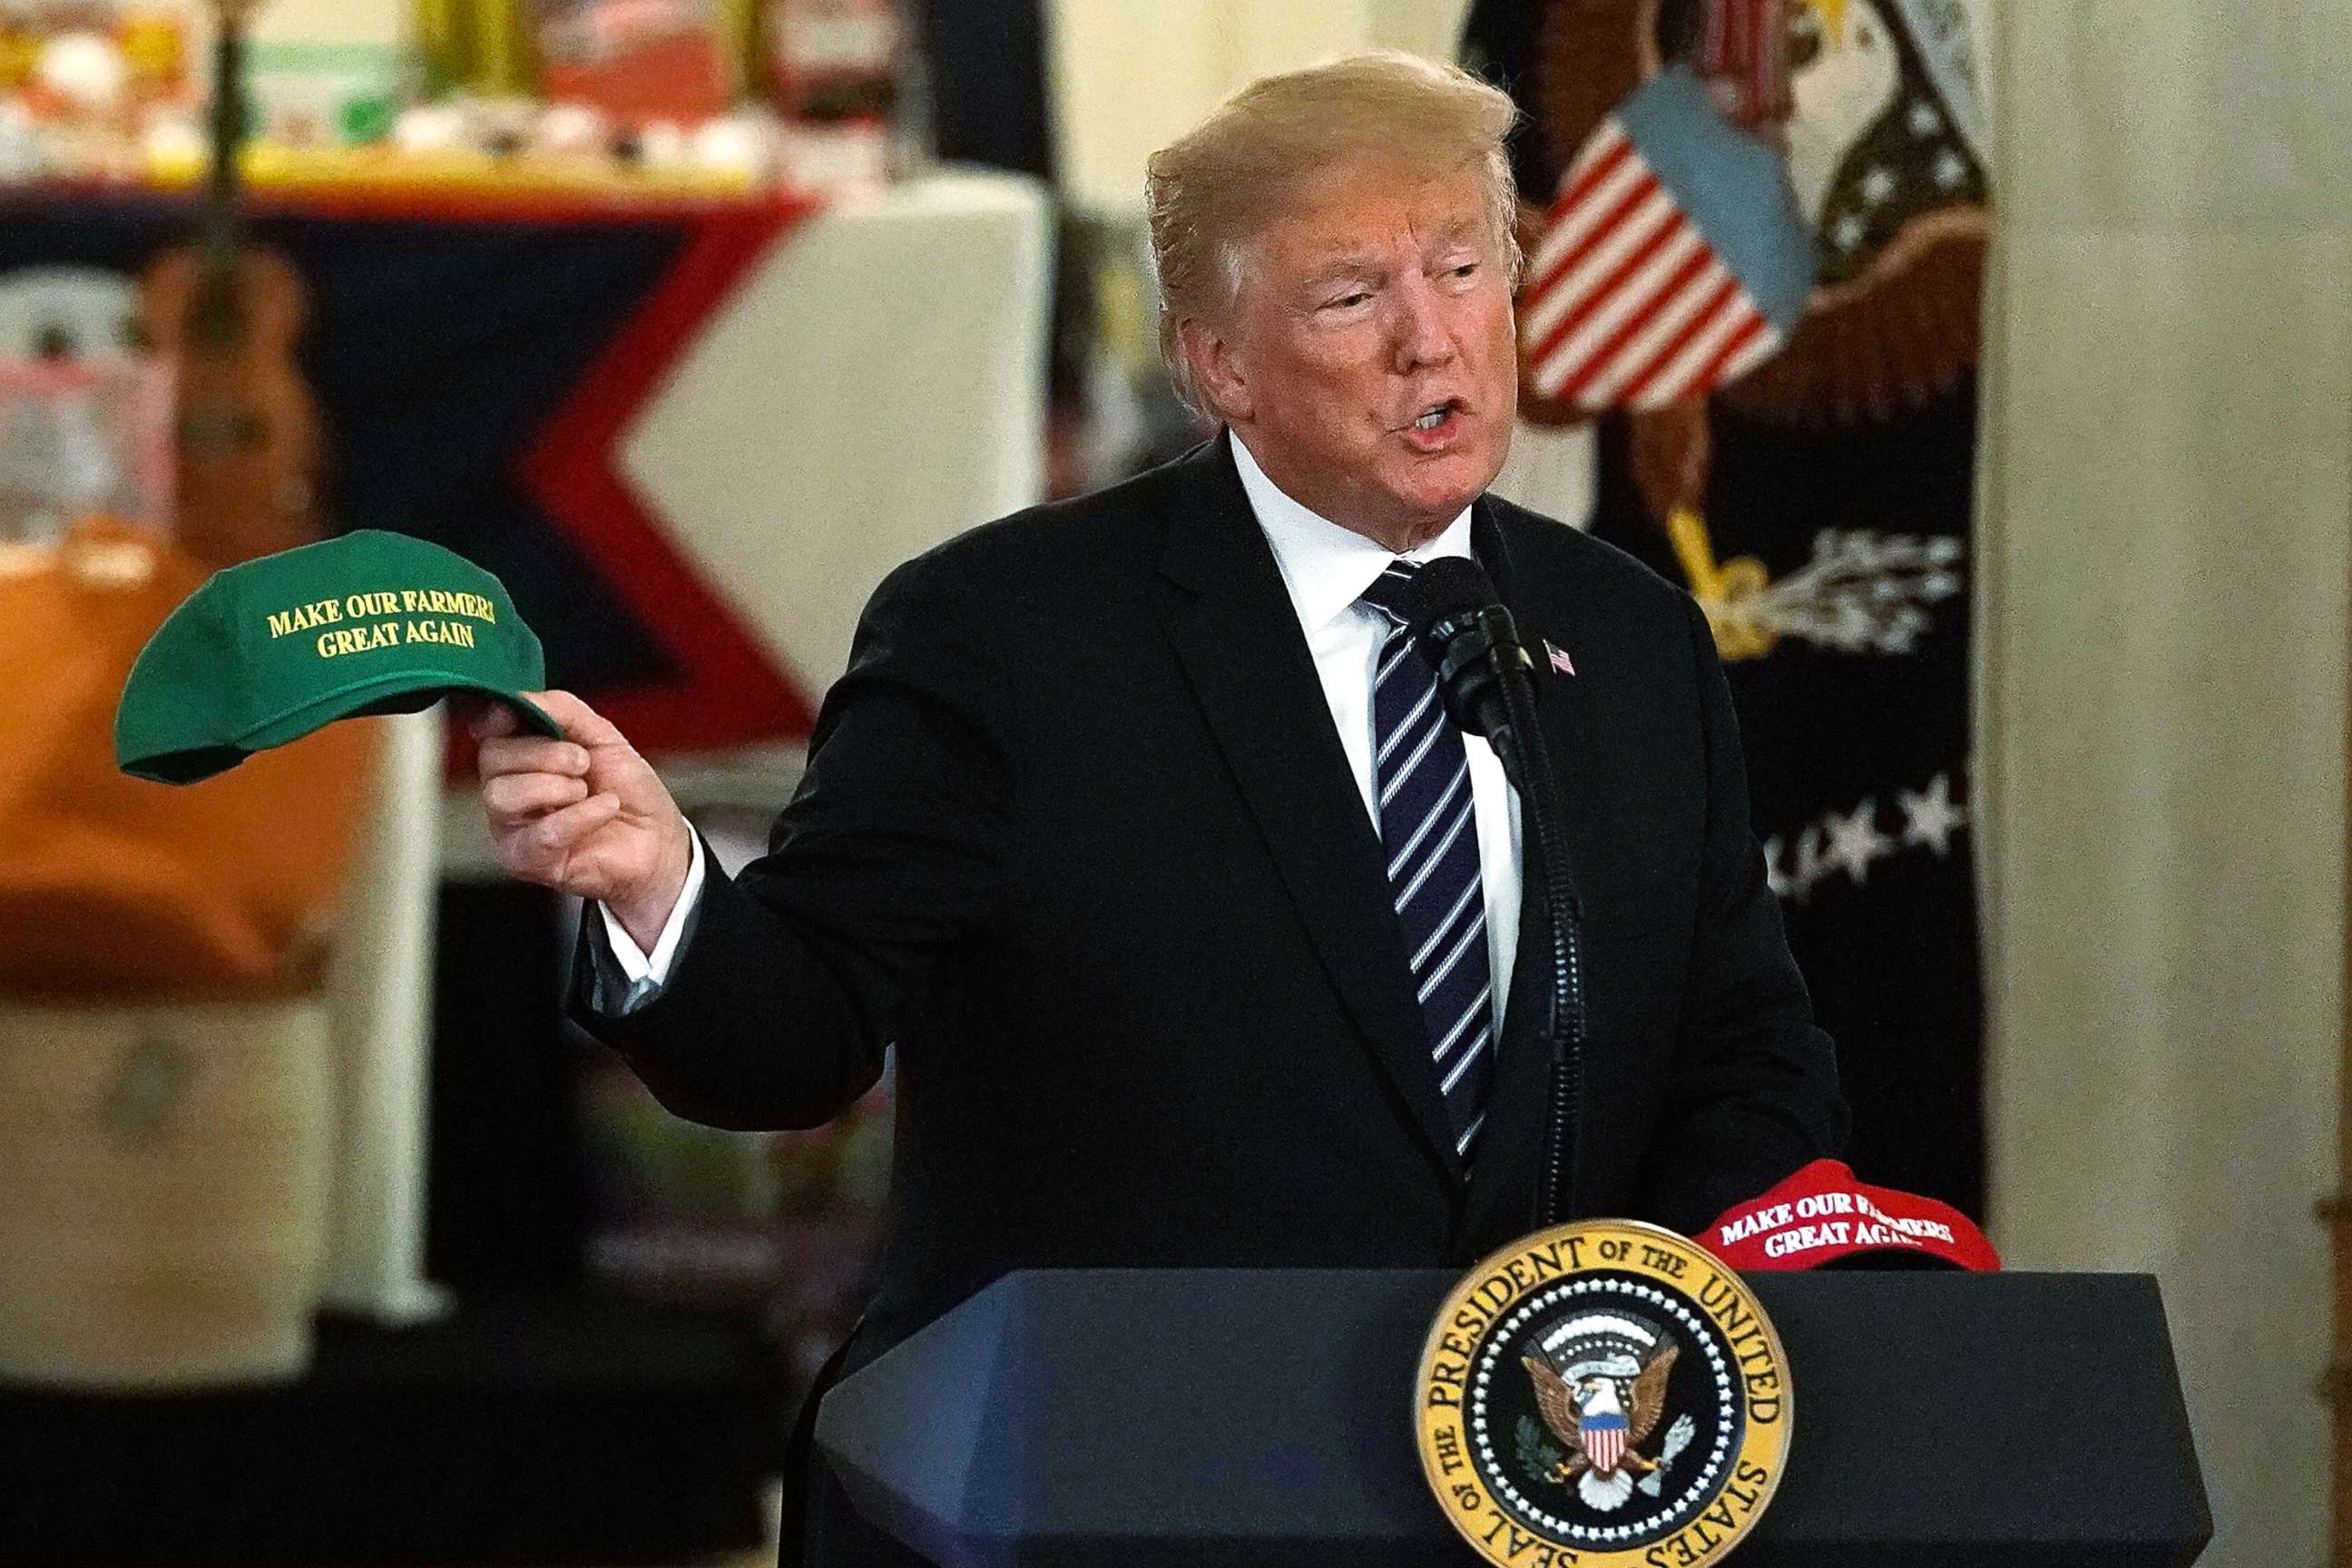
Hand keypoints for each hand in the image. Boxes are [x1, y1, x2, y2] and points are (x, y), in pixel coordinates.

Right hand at [471, 689, 691, 949]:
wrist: (657, 839)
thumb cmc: (627, 791)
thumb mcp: (600, 735)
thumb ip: (561, 709)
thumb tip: (522, 697)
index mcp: (518, 757)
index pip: (486, 731)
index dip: (499, 718)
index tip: (525, 717)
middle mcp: (506, 791)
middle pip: (492, 759)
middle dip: (545, 754)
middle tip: (584, 764)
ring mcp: (512, 829)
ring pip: (503, 796)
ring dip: (557, 787)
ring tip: (587, 792)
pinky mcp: (528, 861)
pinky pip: (541, 833)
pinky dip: (581, 816)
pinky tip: (604, 809)